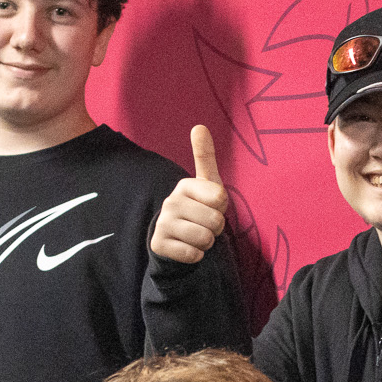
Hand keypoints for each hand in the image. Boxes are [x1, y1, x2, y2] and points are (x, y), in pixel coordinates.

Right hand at [148, 126, 229, 263]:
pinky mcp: (159, 244)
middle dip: (216, 228)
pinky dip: (196, 256)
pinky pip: (193, 255)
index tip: (211, 207)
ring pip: (205, 239)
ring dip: (207, 243)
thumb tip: (199, 126)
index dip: (222, 208)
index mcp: (185, 185)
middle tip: (204, 225)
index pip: (221, 199)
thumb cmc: (199, 208)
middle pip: (215, 221)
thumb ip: (205, 157)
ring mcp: (163, 223)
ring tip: (197, 236)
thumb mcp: (207, 184)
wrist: (176, 240)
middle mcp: (170, 201)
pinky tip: (187, 248)